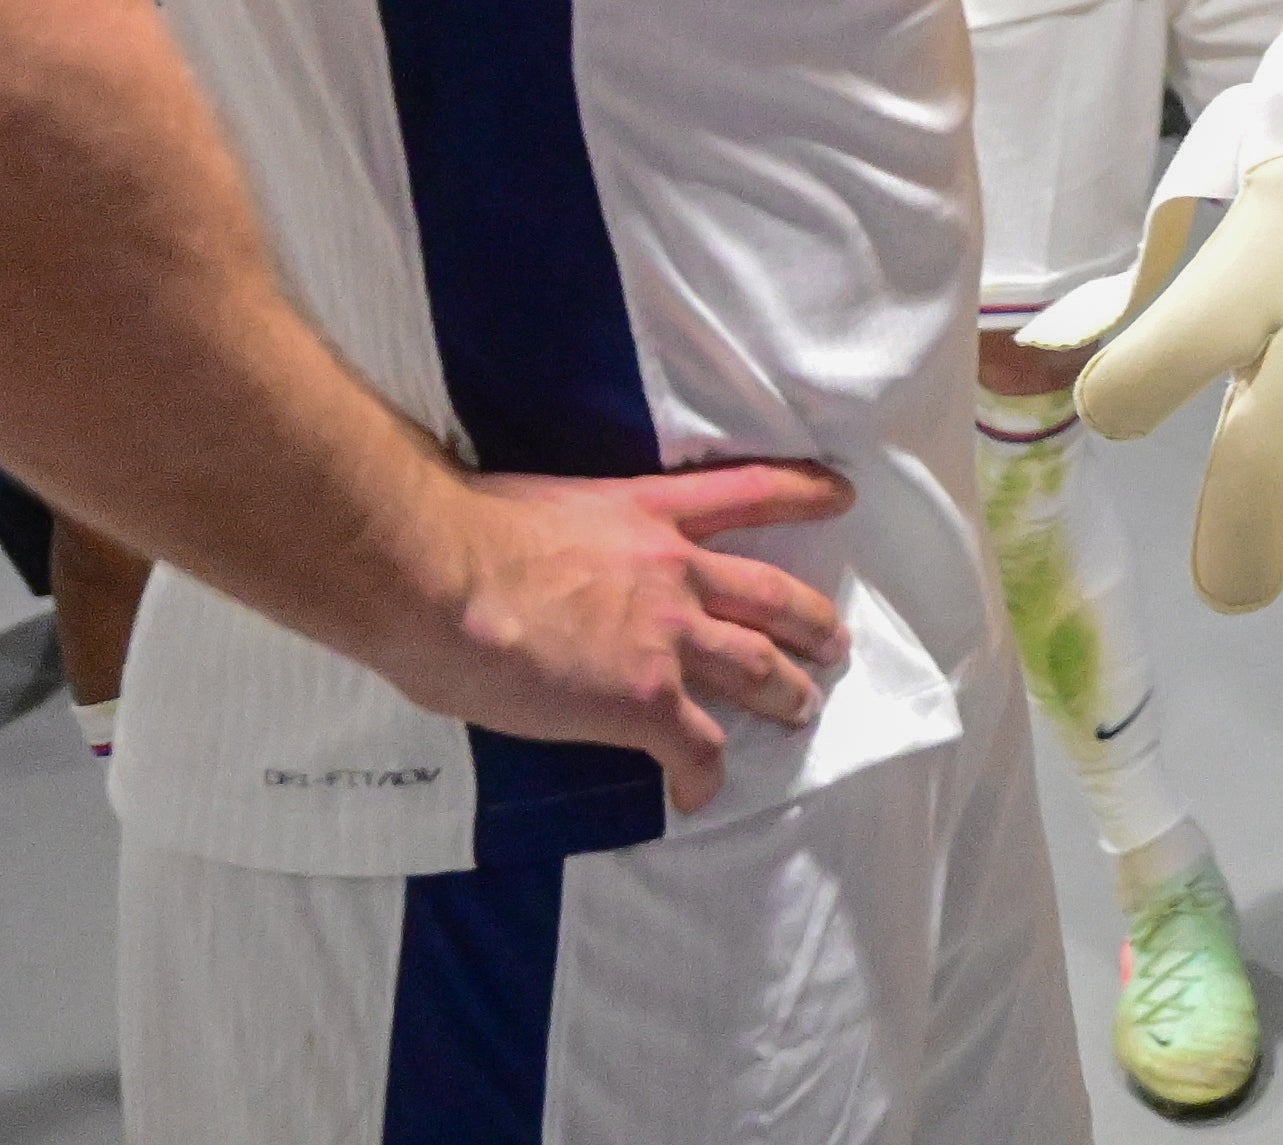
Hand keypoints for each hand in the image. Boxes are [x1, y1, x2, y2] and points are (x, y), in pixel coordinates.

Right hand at [404, 458, 853, 813]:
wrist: (441, 574)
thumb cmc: (464, 532)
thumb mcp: (543, 507)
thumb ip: (573, 538)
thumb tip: (545, 567)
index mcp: (648, 513)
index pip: (747, 491)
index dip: (802, 492)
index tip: (840, 494)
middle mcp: (675, 571)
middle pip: (770, 596)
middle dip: (809, 622)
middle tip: (833, 643)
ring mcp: (666, 636)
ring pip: (755, 668)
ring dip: (786, 692)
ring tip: (801, 709)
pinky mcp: (644, 699)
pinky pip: (694, 746)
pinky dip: (703, 773)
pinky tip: (699, 791)